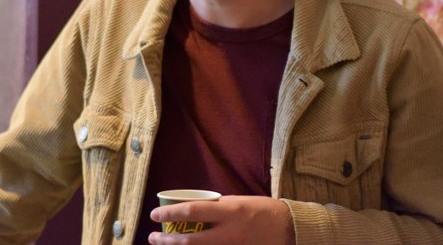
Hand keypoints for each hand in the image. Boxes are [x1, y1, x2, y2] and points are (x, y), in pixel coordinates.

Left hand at [147, 195, 295, 244]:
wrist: (289, 229)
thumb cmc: (263, 211)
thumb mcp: (239, 202)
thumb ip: (219, 209)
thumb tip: (195, 211)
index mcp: (230, 211)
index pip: (193, 211)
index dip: (171, 213)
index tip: (155, 214)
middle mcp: (229, 232)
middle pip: (190, 240)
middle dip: (167, 240)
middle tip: (153, 237)